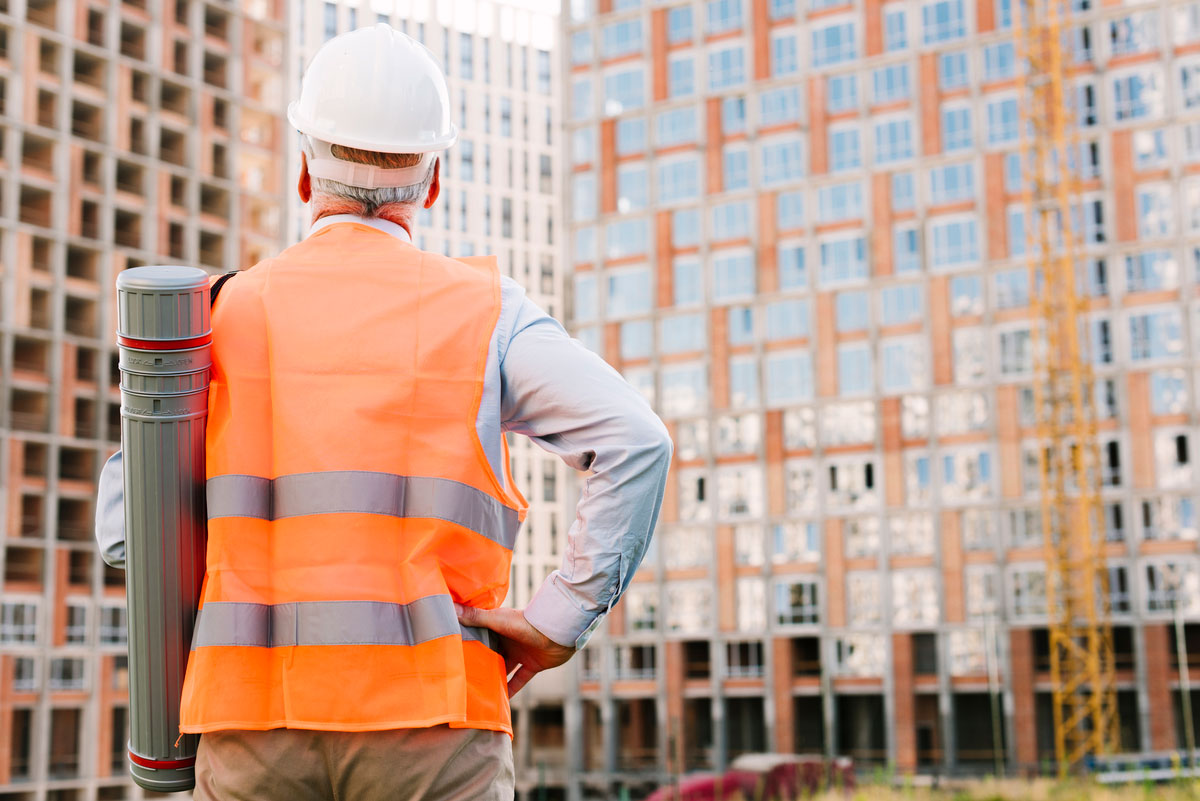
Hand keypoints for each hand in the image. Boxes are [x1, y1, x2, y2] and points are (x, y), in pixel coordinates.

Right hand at [455, 604, 575, 697]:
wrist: (558, 632)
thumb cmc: (526, 622)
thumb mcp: (497, 620)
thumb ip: (475, 616)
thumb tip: (451, 608)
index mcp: (498, 626)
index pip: (479, 635)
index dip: (467, 643)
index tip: (452, 654)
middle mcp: (509, 640)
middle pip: (490, 654)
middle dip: (479, 664)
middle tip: (462, 678)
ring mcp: (521, 653)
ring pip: (503, 669)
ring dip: (494, 679)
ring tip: (477, 693)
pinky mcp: (533, 665)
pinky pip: (519, 680)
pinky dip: (511, 690)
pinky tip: (500, 703)